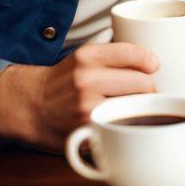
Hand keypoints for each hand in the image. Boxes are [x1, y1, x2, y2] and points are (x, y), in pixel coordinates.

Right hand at [0, 42, 158, 151]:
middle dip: (148, 89)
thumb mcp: (82, 58)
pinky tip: (122, 123)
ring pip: (136, 106)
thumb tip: (152, 62)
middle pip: (143, 84)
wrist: (31, 107)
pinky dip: (127, 125)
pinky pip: (123, 126)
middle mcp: (86, 79)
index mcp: (87, 56)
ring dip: (140, 108)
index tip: (153, 66)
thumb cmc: (63, 82)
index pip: (133, 54)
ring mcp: (87, 107)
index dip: (149, 61)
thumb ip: (112, 56)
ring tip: (133, 108)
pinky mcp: (88, 131)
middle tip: (144, 93)